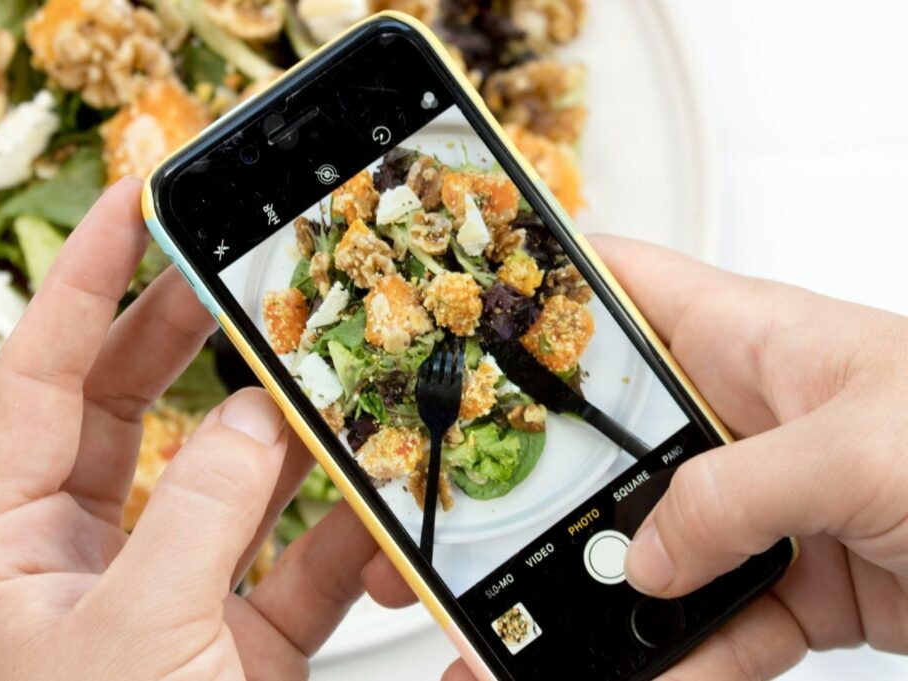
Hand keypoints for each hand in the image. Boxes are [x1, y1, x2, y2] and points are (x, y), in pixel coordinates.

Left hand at [0, 178, 401, 679]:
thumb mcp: (143, 641)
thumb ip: (200, 514)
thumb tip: (252, 417)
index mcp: (25, 555)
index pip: (35, 383)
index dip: (83, 286)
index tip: (137, 209)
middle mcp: (95, 564)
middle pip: (132, 409)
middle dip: (184, 333)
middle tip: (235, 267)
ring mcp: (178, 594)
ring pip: (232, 478)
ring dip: (287, 432)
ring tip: (329, 376)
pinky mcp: (248, 636)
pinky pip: (302, 557)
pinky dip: (347, 531)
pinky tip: (382, 508)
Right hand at [364, 234, 907, 679]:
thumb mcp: (863, 447)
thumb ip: (735, 495)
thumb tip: (648, 558)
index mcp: (748, 338)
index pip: (617, 290)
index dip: (538, 297)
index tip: (465, 336)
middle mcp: (742, 414)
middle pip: (610, 446)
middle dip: (543, 492)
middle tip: (478, 534)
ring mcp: (762, 501)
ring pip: (652, 548)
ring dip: (599, 597)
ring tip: (537, 640)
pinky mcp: (793, 578)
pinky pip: (713, 624)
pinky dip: (677, 660)